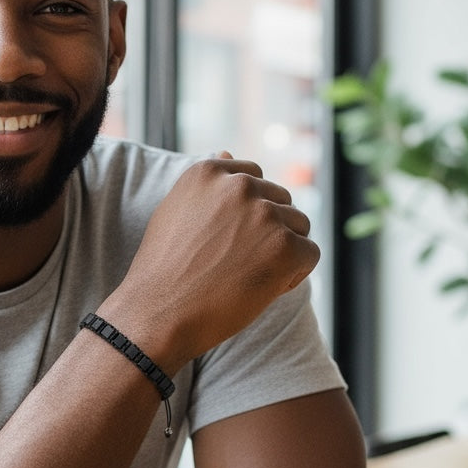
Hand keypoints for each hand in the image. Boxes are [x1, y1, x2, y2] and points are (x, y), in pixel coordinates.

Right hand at [109, 155, 318, 366]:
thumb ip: (207, 186)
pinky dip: (293, 275)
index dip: (247, 215)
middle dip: (267, 232)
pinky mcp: (285, 246)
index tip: (228, 241)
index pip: (253, 179)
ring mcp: (264, 214)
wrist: (157, 314)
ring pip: (299, 226)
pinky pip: (310, 254)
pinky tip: (261, 290)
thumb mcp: (176, 212)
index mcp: (209, 171)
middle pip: (280, 201)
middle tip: (235, 265)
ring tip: (246, 277)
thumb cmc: (163, 271)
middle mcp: (239, 186)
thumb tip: (228, 152)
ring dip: (281, 252)